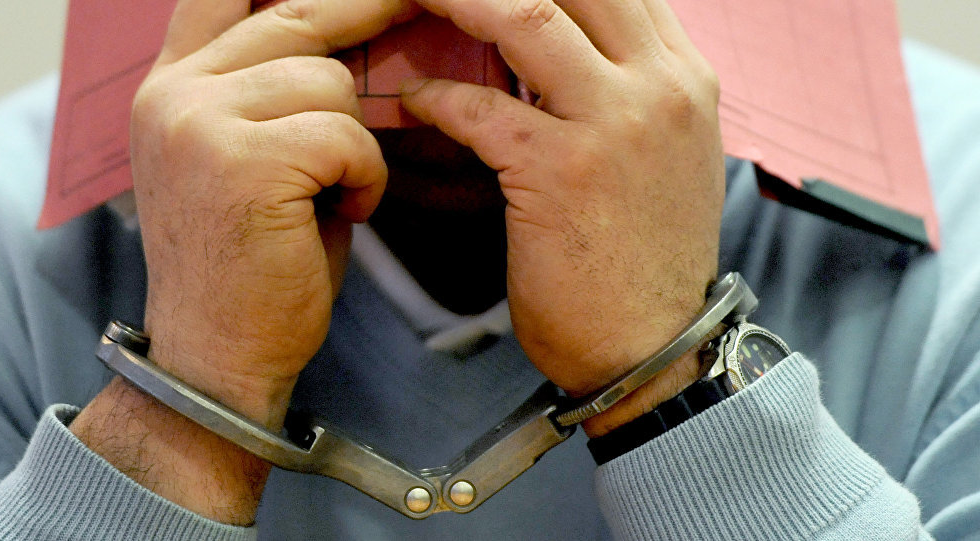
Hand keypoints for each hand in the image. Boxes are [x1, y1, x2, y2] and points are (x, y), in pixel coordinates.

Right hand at [130, 0, 417, 426]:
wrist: (219, 357)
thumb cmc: (253, 264)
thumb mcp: (246, 161)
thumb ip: (271, 94)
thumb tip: (342, 41)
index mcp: (170, 88)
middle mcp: (174, 94)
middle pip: (296, 17)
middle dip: (367, 15)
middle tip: (416, 4)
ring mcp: (201, 123)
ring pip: (332, 82)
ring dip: (358, 138)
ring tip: (340, 190)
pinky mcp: (244, 163)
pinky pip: (348, 136)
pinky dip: (366, 175)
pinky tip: (347, 211)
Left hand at [400, 0, 723, 435]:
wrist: (654, 347)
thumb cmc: (647, 258)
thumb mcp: (666, 156)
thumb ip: (630, 91)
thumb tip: (568, 50)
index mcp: (685, 76)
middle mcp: (661, 86)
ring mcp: (617, 124)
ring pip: (525, 12)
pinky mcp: (564, 171)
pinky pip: (482, 108)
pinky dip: (436, 98)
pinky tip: (414, 102)